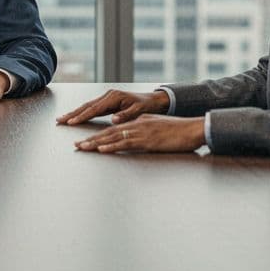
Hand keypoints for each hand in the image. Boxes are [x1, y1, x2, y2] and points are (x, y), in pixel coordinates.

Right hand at [56, 88, 168, 124]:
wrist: (153, 100)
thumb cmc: (147, 106)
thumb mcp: (139, 111)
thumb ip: (125, 115)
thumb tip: (114, 120)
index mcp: (114, 97)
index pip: (94, 108)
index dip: (82, 116)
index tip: (72, 122)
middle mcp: (108, 96)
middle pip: (87, 106)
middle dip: (73, 113)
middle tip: (60, 120)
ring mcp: (107, 98)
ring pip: (87, 106)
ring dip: (75, 113)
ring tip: (63, 118)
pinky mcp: (107, 102)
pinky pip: (92, 108)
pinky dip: (82, 112)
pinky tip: (76, 116)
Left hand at [73, 114, 205, 153]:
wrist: (193, 129)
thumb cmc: (179, 131)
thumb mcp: (157, 127)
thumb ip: (144, 130)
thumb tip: (133, 137)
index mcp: (138, 121)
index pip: (113, 128)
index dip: (98, 135)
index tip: (85, 141)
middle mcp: (136, 124)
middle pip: (108, 131)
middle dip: (90, 138)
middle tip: (75, 144)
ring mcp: (141, 132)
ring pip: (113, 137)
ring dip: (96, 143)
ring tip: (82, 147)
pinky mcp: (147, 140)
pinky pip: (126, 143)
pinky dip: (112, 146)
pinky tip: (102, 149)